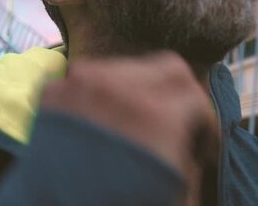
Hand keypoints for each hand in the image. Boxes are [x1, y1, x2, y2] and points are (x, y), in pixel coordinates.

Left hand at [40, 51, 218, 201]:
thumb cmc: (119, 204)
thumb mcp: (171, 188)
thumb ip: (190, 158)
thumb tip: (195, 144)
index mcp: (159, 116)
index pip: (196, 94)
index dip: (204, 119)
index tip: (199, 139)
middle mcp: (124, 90)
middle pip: (169, 67)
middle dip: (178, 93)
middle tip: (175, 118)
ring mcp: (84, 85)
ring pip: (128, 66)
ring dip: (137, 88)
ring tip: (132, 118)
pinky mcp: (54, 91)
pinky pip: (88, 75)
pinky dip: (98, 91)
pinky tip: (98, 117)